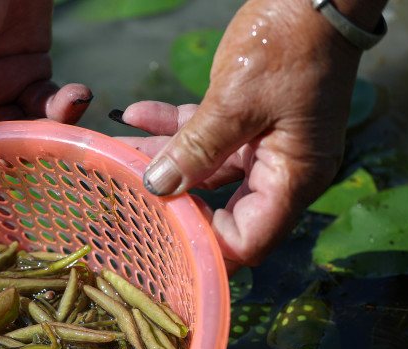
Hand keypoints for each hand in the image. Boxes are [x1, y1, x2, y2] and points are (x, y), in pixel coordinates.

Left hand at [116, 0, 375, 270]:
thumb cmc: (288, 45)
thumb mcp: (236, 101)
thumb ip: (196, 149)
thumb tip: (158, 188)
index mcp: (293, 178)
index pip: (247, 241)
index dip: (204, 246)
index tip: (158, 230)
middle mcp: (280, 171)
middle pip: (219, 209)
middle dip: (170, 201)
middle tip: (125, 195)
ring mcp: (263, 146)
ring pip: (203, 168)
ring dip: (161, 159)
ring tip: (115, 151)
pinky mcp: (247, 121)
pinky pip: (205, 136)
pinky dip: (172, 127)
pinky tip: (134, 114)